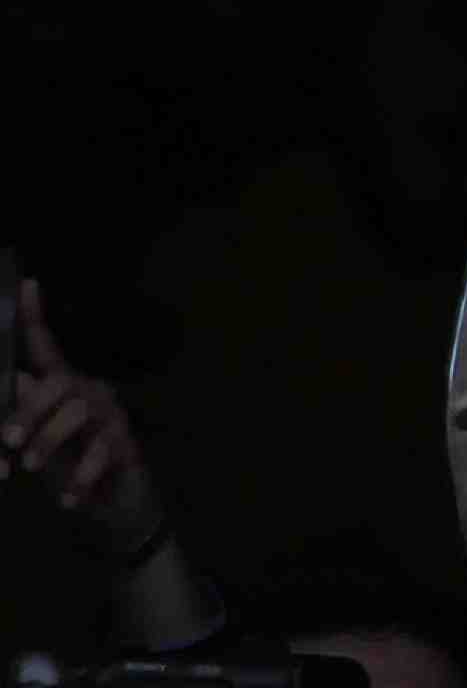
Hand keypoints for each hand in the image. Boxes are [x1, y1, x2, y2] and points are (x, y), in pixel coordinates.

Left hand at [1, 279, 162, 549]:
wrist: (112, 510)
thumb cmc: (68, 469)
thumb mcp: (36, 444)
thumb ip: (26, 416)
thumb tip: (18, 380)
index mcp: (64, 388)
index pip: (47, 349)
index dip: (37, 317)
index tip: (28, 284)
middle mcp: (89, 393)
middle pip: (58, 383)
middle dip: (28, 411)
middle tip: (7, 441)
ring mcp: (111, 417)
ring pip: (76, 413)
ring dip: (48, 442)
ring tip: (31, 468)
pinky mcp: (126, 443)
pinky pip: (101, 450)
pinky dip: (78, 476)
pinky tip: (68, 496)